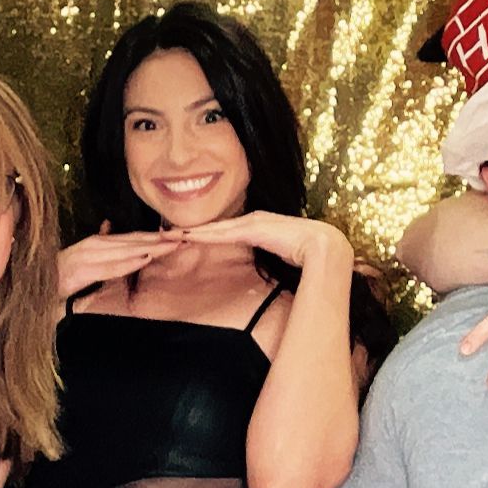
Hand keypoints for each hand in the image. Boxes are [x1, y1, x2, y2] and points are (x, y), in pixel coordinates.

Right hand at [57, 222, 183, 296]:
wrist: (26, 289)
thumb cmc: (53, 281)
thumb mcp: (78, 263)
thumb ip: (95, 248)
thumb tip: (107, 226)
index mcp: (95, 246)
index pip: (132, 240)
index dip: (156, 237)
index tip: (180, 236)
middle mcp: (91, 247)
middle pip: (132, 242)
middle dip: (160, 240)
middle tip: (187, 237)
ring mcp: (83, 257)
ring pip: (123, 251)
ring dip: (150, 248)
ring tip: (173, 245)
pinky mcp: (76, 272)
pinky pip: (106, 268)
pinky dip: (126, 263)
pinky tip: (144, 259)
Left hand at [180, 211, 352, 270]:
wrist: (323, 246)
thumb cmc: (306, 254)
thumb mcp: (279, 254)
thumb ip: (267, 256)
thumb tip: (262, 267)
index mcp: (257, 226)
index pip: (223, 231)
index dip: (203, 234)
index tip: (182, 238)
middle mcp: (251, 220)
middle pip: (214, 227)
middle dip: (190, 231)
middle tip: (164, 234)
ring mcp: (252, 222)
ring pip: (215, 228)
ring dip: (192, 232)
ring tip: (168, 234)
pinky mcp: (253, 227)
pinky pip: (224, 233)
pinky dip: (206, 234)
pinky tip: (189, 237)